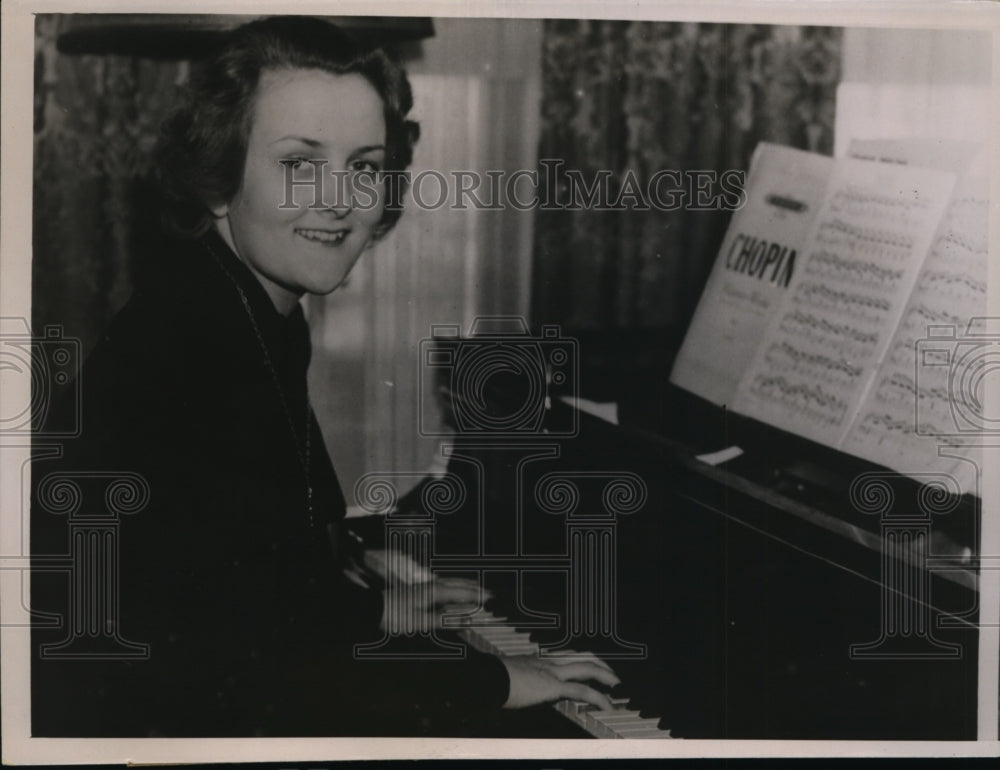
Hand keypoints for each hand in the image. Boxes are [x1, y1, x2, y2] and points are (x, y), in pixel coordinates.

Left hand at [380, 576, 490, 632]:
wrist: (373, 609)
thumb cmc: (395, 616)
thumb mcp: (421, 623)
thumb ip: (445, 621)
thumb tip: (468, 620)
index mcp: (435, 592)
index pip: (463, 592)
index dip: (479, 596)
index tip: (494, 599)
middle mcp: (432, 586)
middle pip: (459, 584)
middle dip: (476, 588)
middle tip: (491, 593)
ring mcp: (426, 587)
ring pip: (451, 584)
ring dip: (466, 587)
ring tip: (478, 590)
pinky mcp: (420, 591)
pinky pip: (443, 588)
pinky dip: (454, 590)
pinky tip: (454, 593)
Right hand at [501, 651, 620, 709]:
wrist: (487, 678)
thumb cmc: (491, 679)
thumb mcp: (507, 678)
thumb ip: (517, 682)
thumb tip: (515, 691)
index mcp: (537, 662)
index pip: (565, 661)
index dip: (580, 665)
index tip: (588, 671)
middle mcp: (547, 664)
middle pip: (580, 658)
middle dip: (599, 665)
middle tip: (612, 675)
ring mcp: (552, 673)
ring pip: (587, 669)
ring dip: (606, 676)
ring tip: (617, 686)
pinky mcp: (553, 686)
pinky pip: (582, 691)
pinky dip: (599, 698)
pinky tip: (607, 705)